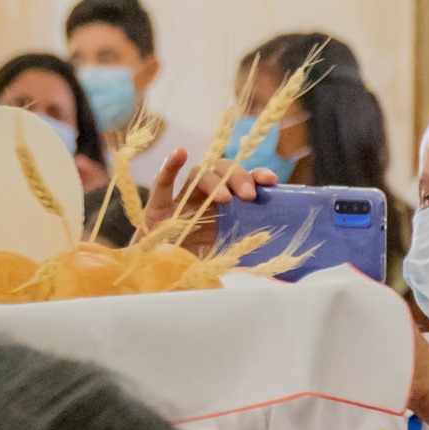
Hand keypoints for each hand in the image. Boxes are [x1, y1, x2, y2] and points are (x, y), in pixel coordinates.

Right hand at [142, 149, 276, 254]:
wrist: (162, 276)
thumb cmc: (197, 266)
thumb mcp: (227, 257)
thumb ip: (244, 251)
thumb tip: (269, 254)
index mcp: (224, 207)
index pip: (242, 181)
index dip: (256, 176)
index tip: (270, 180)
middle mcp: (205, 197)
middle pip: (222, 171)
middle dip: (237, 178)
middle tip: (248, 196)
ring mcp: (181, 200)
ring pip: (198, 174)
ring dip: (213, 180)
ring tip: (224, 198)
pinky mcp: (157, 207)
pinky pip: (163, 182)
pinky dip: (170, 165)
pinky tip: (181, 153)